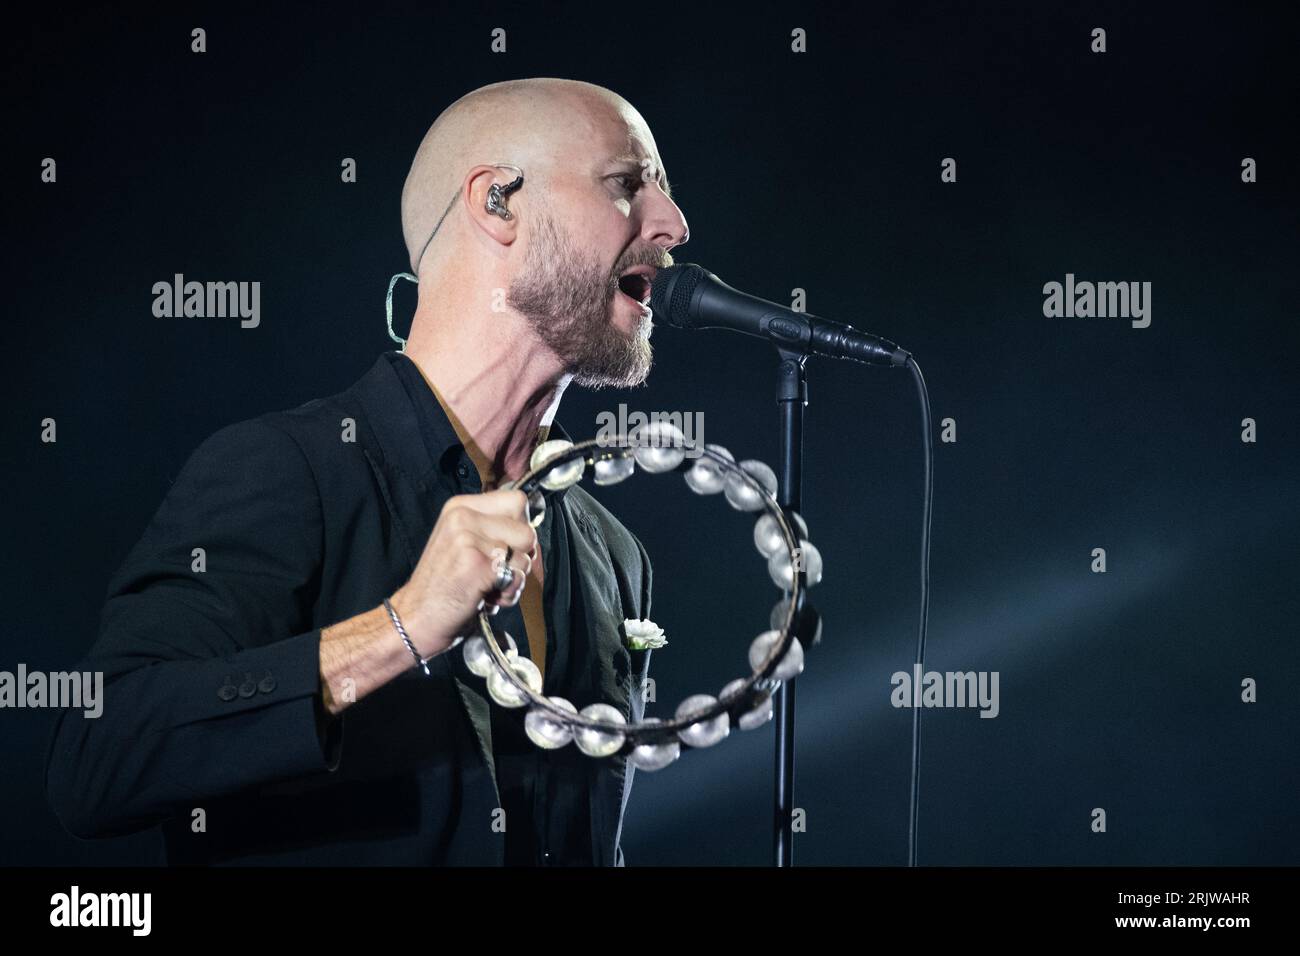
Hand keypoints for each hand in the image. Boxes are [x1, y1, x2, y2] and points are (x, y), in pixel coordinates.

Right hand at [390, 489, 537, 656]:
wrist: (415, 618)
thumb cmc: (443, 586)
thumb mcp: (463, 542)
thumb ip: (494, 530)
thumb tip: (533, 533)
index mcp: (460, 507)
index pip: (517, 500)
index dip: (520, 529)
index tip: (507, 548)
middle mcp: (463, 516)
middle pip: (526, 529)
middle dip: (521, 556)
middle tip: (496, 572)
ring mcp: (468, 538)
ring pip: (525, 555)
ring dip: (514, 579)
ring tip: (487, 586)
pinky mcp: (476, 563)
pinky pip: (517, 575)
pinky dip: (509, 594)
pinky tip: (486, 597)